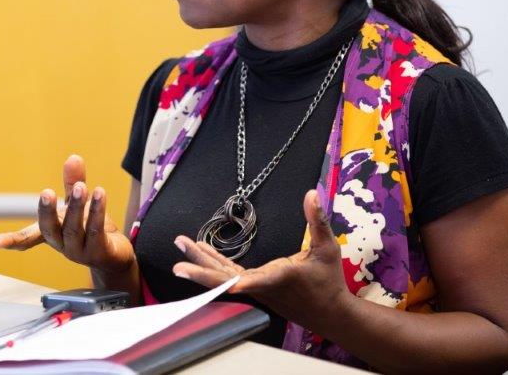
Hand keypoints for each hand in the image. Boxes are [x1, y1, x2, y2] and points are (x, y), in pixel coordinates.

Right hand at [0, 155, 136, 273]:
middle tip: (46, 192)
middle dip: (47, 211)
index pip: (27, 238)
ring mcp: (79, 251)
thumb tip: (73, 157)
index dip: (11, 240)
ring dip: (76, 206)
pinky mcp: (99, 252)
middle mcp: (62, 244)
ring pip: (74, 228)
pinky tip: (100, 194)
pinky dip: (97, 211)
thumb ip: (73, 183)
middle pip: (50, 229)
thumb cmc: (89, 228)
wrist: (114, 254)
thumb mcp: (77, 203)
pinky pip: (96, 230)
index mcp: (51, 233)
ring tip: (81, 186)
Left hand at [171, 189, 352, 332]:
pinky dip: (215, 262)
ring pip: (224, 277)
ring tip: (182, 245)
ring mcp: (257, 288)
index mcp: (282, 277)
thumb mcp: (328, 248)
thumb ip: (318, 221)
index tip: (227, 286)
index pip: (259, 281)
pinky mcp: (255, 287)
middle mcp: (264, 285)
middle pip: (228, 281)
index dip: (242, 283)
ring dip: (202, 262)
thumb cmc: (329, 281)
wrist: (330, 313)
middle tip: (178, 266)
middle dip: (202, 272)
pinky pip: (230, 275)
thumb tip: (311, 194)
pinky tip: (201, 250)